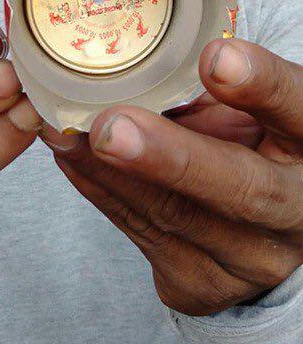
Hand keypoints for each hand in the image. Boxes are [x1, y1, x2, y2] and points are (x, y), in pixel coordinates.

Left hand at [44, 39, 302, 316]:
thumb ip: (223, 93)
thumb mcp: (262, 112)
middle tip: (112, 127)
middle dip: (170, 157)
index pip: (297, 109)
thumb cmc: (263, 147)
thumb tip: (147, 68)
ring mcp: (252, 258)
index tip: (217, 58)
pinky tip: (70, 156)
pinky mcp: (204, 285)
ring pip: (174, 215)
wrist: (275, 235)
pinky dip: (100, 190)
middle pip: (240, 187)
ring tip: (64, 130)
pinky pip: (142, 234)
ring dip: (108, 171)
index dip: (260, 86)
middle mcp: (296, 211)